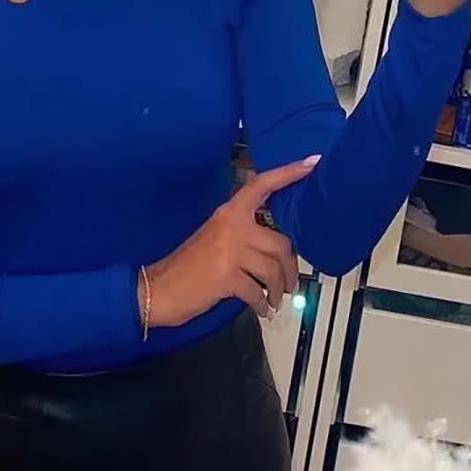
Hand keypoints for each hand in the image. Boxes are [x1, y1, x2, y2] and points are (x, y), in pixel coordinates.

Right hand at [140, 156, 318, 327]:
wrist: (158, 289)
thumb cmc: (187, 267)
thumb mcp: (215, 238)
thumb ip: (241, 231)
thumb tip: (274, 240)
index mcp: (228, 213)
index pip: (261, 185)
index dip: (288, 173)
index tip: (312, 162)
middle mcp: (231, 226)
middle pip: (281, 243)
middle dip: (290, 269)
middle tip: (290, 284)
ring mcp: (229, 251)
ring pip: (272, 270)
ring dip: (278, 290)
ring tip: (274, 300)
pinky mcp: (227, 277)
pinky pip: (258, 291)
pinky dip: (262, 304)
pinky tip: (261, 309)